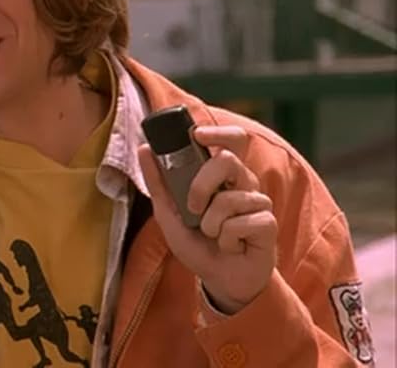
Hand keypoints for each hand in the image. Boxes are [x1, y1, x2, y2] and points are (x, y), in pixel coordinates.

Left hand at [138, 125, 277, 314]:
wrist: (219, 279)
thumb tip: (144, 149)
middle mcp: (243, 183)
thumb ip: (158, 183)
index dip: (218, 132)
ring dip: (211, 224)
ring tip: (214, 236)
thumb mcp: (168, 214)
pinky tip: (231, 246)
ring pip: (230, 199)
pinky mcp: (268, 224)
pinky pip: (242, 223)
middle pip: (227, 160)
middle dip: (201, 184)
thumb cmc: (198, 243)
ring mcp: (258, 202)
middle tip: (193, 207)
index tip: (198, 135)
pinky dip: (227, 239)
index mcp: (221, 175)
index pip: (231, 140)